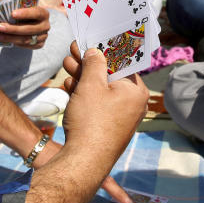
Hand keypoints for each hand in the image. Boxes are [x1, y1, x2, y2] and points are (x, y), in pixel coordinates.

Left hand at [0, 5, 49, 48]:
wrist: (29, 23)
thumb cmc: (24, 12)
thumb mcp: (23, 7)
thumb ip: (17, 7)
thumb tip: (2, 6)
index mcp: (43, 13)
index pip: (36, 13)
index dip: (25, 14)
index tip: (12, 14)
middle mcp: (46, 25)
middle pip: (29, 29)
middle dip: (13, 28)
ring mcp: (44, 36)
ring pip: (26, 39)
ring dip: (11, 38)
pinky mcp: (40, 44)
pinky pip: (26, 46)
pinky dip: (15, 43)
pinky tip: (5, 40)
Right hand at [61, 42, 148, 202]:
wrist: (83, 162)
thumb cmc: (91, 122)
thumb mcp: (91, 85)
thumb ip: (94, 62)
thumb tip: (96, 51)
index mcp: (136, 92)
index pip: (122, 62)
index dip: (104, 49)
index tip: (92, 39)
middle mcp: (133, 104)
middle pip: (109, 76)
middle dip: (88, 63)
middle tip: (73, 50)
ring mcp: (121, 117)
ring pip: (101, 90)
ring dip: (83, 78)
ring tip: (66, 65)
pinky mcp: (108, 126)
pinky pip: (98, 105)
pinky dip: (84, 95)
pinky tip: (69, 86)